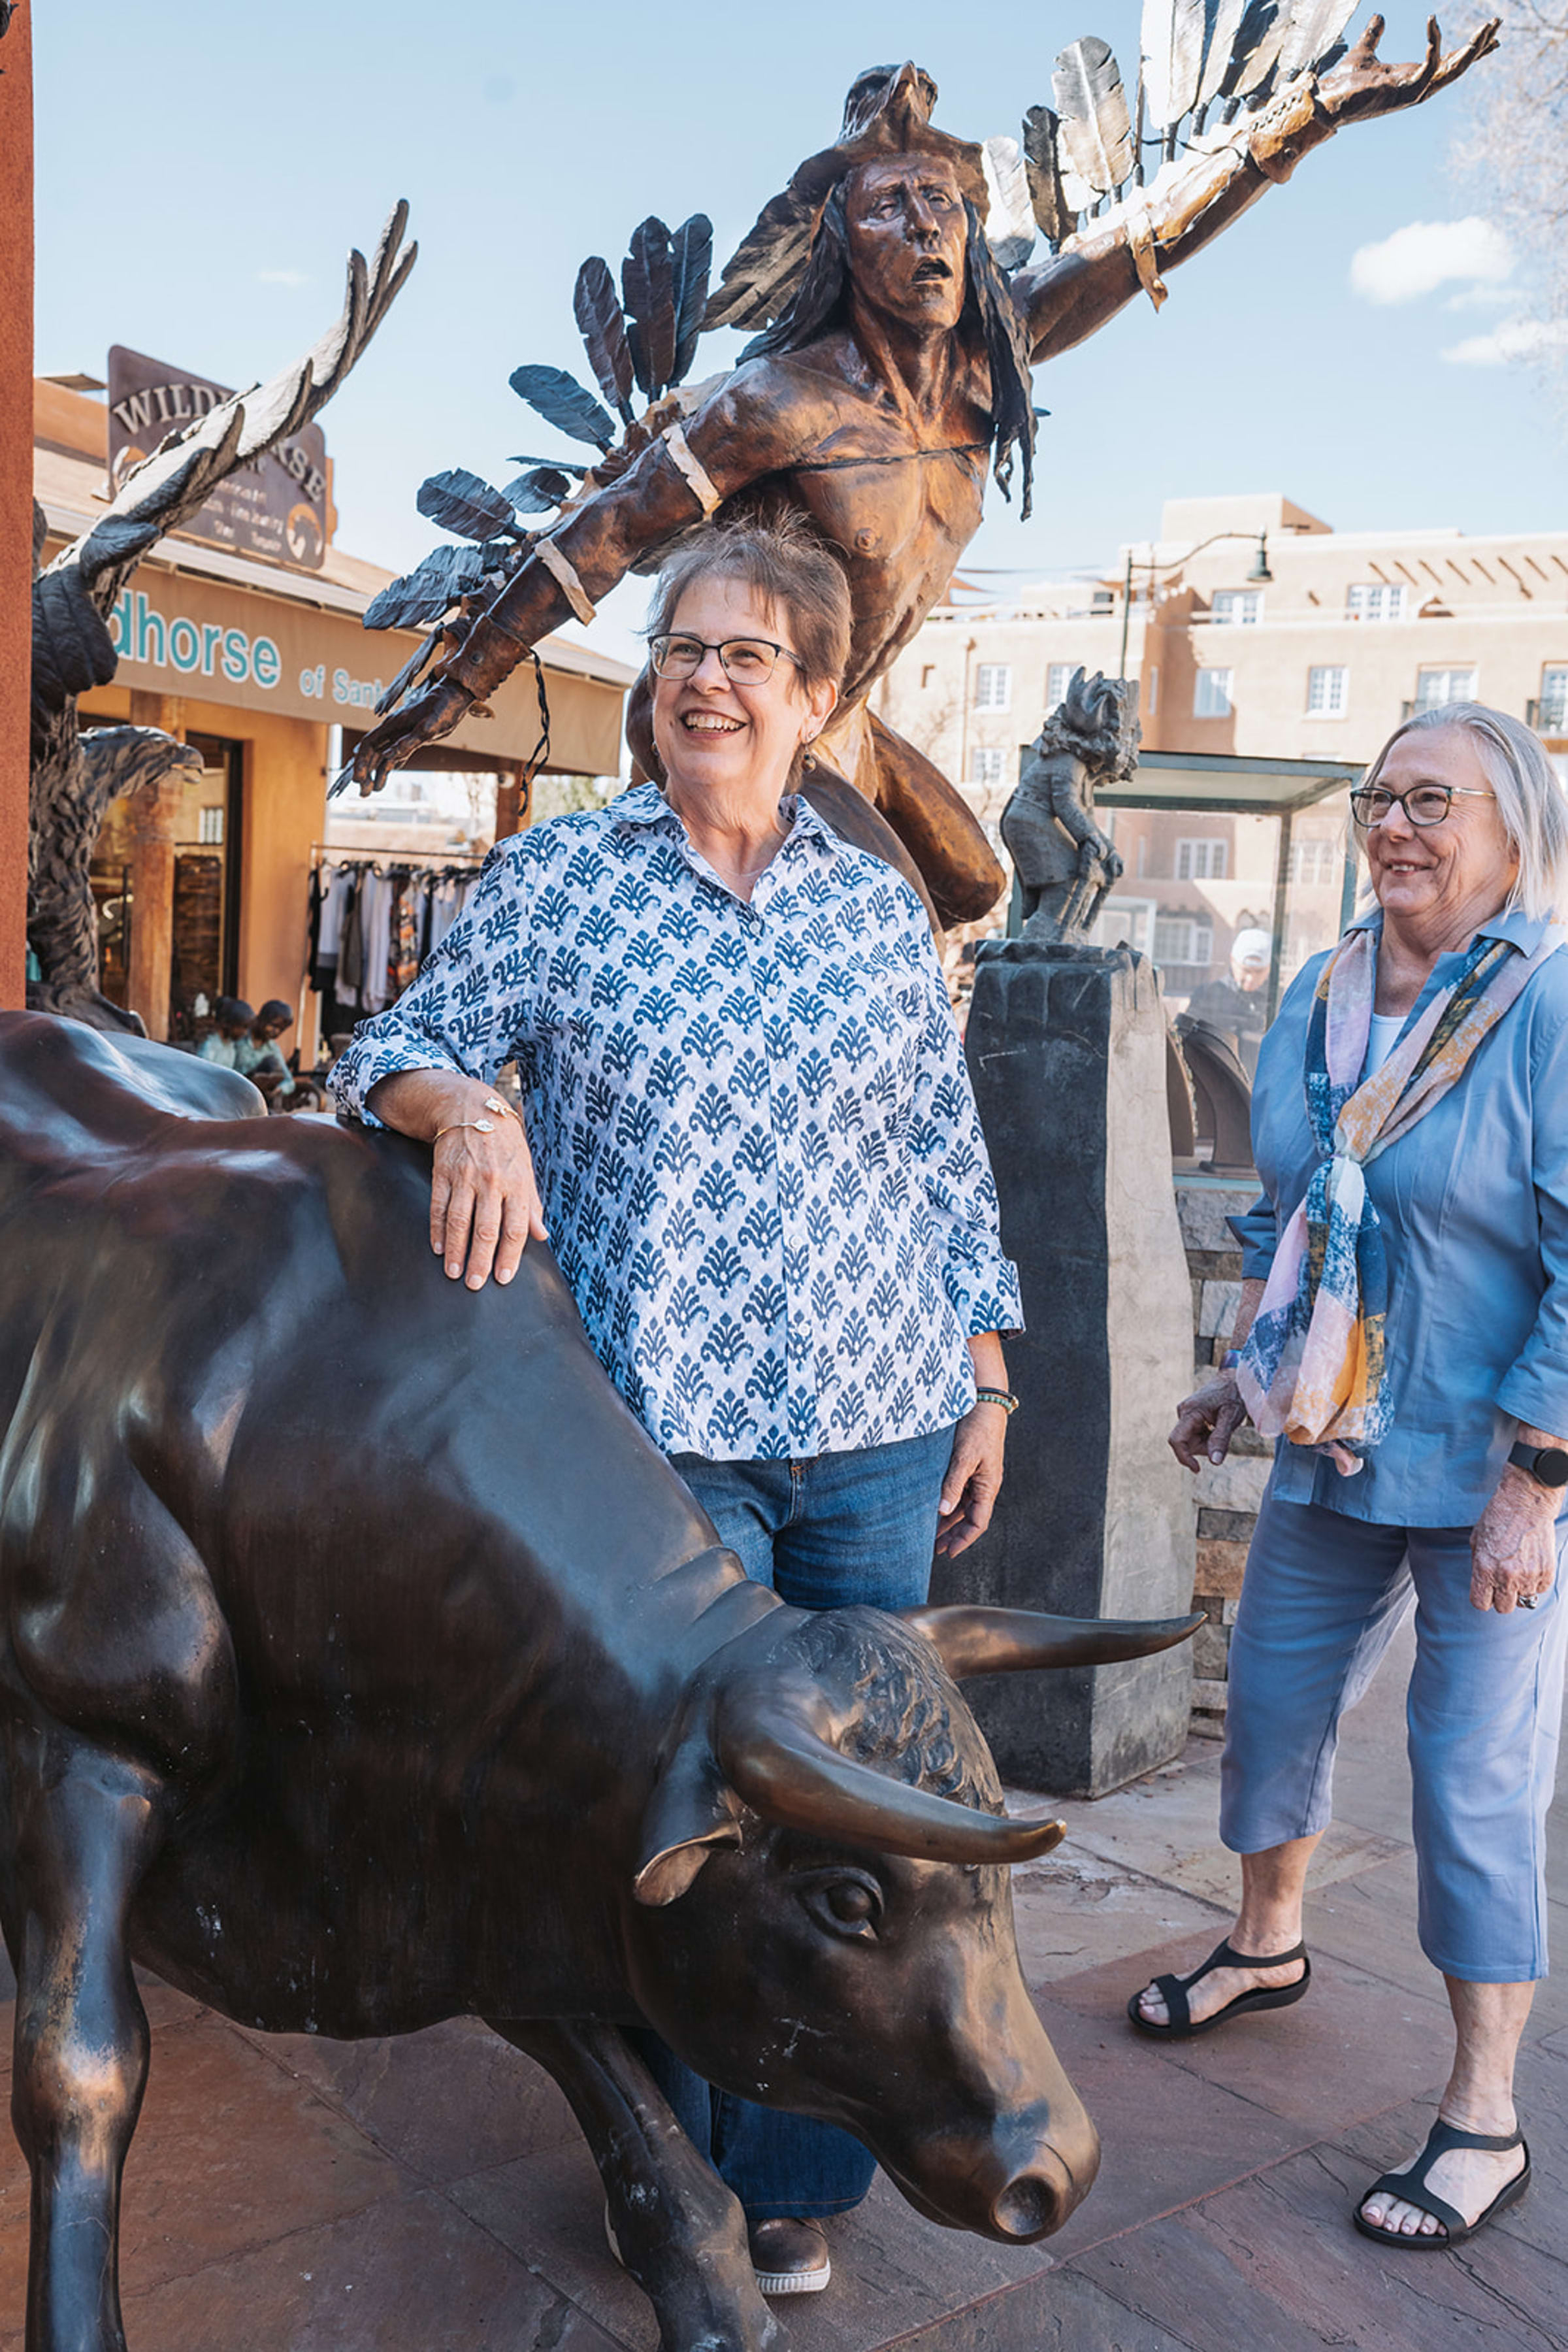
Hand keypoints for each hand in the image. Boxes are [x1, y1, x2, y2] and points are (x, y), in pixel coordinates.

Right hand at [344, 677, 474, 795]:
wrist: (454, 697)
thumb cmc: (443, 710)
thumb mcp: (428, 729)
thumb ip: (408, 742)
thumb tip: (388, 757)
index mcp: (393, 725)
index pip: (368, 744)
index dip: (360, 762)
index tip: (357, 779)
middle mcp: (393, 730)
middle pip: (372, 752)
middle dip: (365, 772)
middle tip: (363, 793)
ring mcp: (400, 734)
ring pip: (381, 756)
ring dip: (374, 774)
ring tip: (369, 792)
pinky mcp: (410, 739)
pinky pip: (394, 756)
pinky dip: (386, 769)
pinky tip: (382, 782)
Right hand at [431, 1109, 548, 1288]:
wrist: (472, 1109)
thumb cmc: (505, 1145)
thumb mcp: (525, 1170)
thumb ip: (531, 1205)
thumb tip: (541, 1235)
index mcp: (516, 1184)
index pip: (515, 1228)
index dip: (510, 1255)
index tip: (503, 1278)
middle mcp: (491, 1182)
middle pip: (486, 1229)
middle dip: (480, 1260)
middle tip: (475, 1285)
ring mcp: (465, 1177)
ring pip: (459, 1221)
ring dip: (456, 1250)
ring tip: (454, 1273)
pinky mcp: (442, 1173)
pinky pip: (438, 1206)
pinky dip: (437, 1229)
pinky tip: (438, 1249)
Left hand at [936, 1401, 1007, 1557]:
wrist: (984, 1401)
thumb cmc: (977, 1428)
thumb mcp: (963, 1457)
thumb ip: (953, 1485)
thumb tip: (942, 1511)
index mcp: (988, 1486)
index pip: (977, 1523)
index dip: (963, 1541)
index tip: (947, 1553)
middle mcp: (984, 1484)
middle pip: (969, 1518)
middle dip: (952, 1534)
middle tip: (933, 1548)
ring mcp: (977, 1475)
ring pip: (961, 1505)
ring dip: (947, 1519)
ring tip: (928, 1531)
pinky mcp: (968, 1465)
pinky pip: (958, 1490)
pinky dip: (946, 1501)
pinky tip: (932, 1506)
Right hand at [1169, 1371, 1246, 1471]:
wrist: (1235, 1378)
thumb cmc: (1234, 1395)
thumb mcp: (1231, 1418)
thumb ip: (1221, 1439)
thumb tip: (1215, 1462)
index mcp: (1189, 1412)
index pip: (1176, 1440)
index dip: (1184, 1458)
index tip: (1197, 1469)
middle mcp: (1183, 1412)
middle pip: (1186, 1443)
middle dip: (1204, 1447)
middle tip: (1223, 1436)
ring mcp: (1186, 1413)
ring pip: (1191, 1440)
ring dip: (1206, 1442)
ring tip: (1222, 1427)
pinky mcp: (1191, 1415)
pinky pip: (1195, 1434)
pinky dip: (1207, 1436)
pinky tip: (1217, 1424)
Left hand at [1317, 14, 1499, 126]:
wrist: (1327, 100)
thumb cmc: (1344, 82)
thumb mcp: (1365, 51)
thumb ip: (1374, 35)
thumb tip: (1380, 18)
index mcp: (1413, 76)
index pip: (1449, 61)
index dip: (1471, 47)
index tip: (1491, 31)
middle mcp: (1417, 86)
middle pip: (1458, 66)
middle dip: (1480, 45)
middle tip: (1497, 22)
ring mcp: (1412, 93)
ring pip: (1451, 72)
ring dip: (1470, 51)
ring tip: (1485, 29)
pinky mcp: (1403, 94)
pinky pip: (1428, 69)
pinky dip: (1433, 47)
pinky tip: (1432, 23)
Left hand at [1470, 1466, 1558, 1613]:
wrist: (1525, 1503)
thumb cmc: (1498, 1518)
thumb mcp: (1477, 1540)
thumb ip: (1478, 1565)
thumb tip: (1482, 1582)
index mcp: (1484, 1568)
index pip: (1480, 1603)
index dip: (1482, 1597)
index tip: (1486, 1591)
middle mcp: (1506, 1576)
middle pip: (1503, 1608)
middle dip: (1501, 1597)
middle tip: (1503, 1582)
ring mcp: (1528, 1575)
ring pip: (1524, 1600)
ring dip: (1520, 1588)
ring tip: (1519, 1568)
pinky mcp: (1546, 1571)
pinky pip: (1540, 1589)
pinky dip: (1536, 1582)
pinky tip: (1531, 1565)